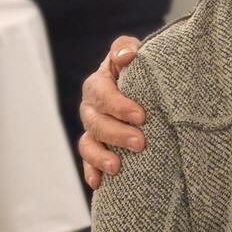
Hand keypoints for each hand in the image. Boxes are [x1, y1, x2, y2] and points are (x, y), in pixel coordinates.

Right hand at [78, 36, 144, 188]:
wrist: (144, 85)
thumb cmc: (140, 67)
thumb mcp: (135, 53)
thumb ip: (127, 49)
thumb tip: (126, 56)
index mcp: (99, 83)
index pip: (102, 94)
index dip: (119, 105)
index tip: (141, 116)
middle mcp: (91, 106)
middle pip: (96, 122)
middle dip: (117, 134)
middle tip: (140, 142)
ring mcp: (91, 127)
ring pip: (88, 143)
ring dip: (100, 156)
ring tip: (117, 166)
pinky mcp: (96, 145)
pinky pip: (87, 161)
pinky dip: (91, 171)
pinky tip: (99, 182)